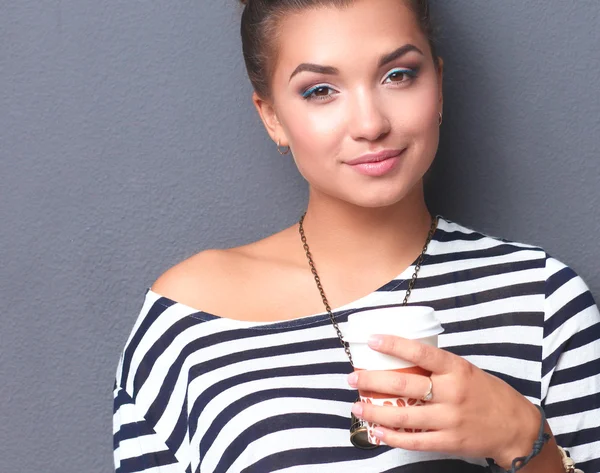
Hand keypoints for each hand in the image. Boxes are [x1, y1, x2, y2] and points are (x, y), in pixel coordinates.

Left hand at [347, 335, 541, 467]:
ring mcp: (450, 419)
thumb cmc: (488, 393)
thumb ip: (439, 367)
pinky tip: (377, 431)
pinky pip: (415, 440)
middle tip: (352, 377)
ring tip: (357, 405)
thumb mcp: (466, 370)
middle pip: (404, 384)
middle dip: (372, 380)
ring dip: (375, 410)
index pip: (421, 352)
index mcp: (456, 369)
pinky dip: (393, 437)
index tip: (372, 340)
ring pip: (404, 414)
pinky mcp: (450, 441)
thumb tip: (403, 357)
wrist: (516, 427)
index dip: (394, 344)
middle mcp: (452, 392)